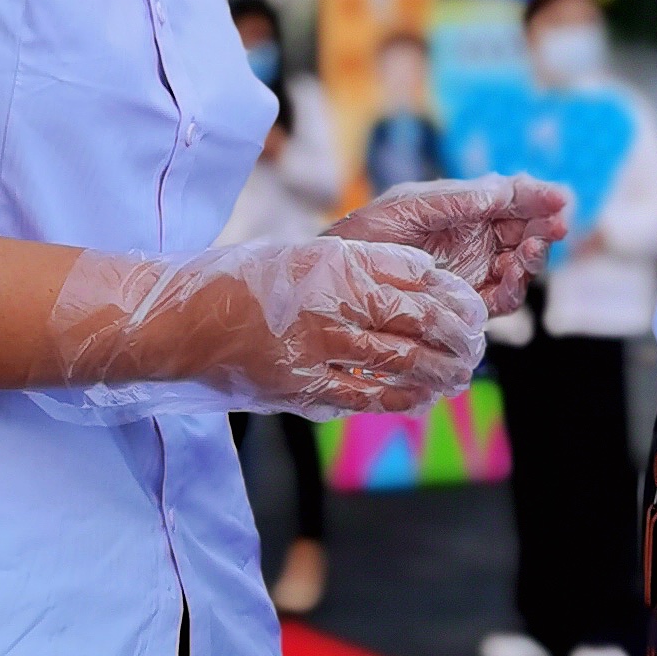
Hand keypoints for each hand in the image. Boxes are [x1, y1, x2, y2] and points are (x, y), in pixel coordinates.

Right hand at [47, 236, 488, 420]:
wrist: (178, 321)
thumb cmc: (243, 281)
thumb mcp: (305, 257)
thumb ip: (363, 266)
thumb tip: (424, 276)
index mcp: (334, 263)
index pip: (419, 280)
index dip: (455, 298)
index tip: (474, 306)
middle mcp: (330, 303)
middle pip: (420, 322)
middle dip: (460, 337)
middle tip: (478, 344)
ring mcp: (316, 349)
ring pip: (402, 362)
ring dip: (442, 371)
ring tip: (462, 373)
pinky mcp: (301, 387)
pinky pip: (367, 396)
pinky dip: (404, 398)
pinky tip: (424, 397)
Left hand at [333, 173, 569, 316]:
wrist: (339, 278)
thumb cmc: (368, 234)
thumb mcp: (409, 207)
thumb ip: (458, 200)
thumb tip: (504, 189)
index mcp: (467, 208)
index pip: (513, 200)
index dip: (539, 197)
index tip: (559, 197)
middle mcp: (477, 239)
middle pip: (526, 231)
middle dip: (545, 226)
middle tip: (557, 223)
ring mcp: (475, 272)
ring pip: (520, 265)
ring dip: (533, 257)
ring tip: (531, 248)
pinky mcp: (467, 304)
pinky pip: (502, 298)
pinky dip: (514, 288)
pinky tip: (515, 274)